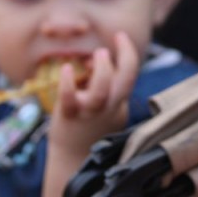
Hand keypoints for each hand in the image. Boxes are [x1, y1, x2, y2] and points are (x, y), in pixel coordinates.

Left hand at [49, 31, 139, 155]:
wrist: (73, 160)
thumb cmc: (89, 128)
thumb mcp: (106, 107)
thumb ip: (105, 85)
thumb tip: (96, 61)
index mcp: (118, 102)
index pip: (130, 75)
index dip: (128, 54)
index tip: (120, 36)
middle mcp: (108, 107)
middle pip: (125, 82)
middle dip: (124, 59)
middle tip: (111, 45)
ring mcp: (89, 113)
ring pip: (101, 93)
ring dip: (102, 71)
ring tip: (97, 54)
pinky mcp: (69, 117)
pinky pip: (69, 100)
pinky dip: (68, 83)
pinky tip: (66, 69)